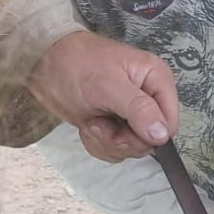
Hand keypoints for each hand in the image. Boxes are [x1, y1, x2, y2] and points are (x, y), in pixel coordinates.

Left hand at [30, 31, 178, 161]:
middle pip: (151, 141)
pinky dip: (99, 144)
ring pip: (132, 148)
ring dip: (107, 142)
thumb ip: (138, 109)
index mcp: (157, 80)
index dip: (148, 135)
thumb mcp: (107, 86)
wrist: (44, 64)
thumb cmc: (76, 65)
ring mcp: (132, 114)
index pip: (169, 123)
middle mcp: (149, 99)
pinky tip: (88, 126)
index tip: (123, 129)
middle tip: (100, 124)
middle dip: (122, 140)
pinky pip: (116, 149)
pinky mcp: (115, 126)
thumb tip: (163, 135)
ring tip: (91, 122)